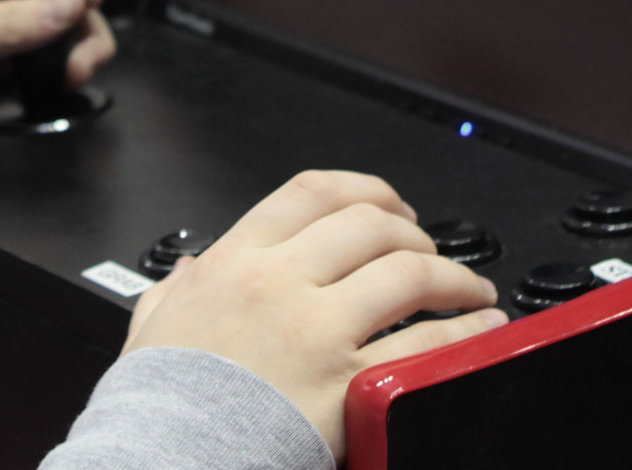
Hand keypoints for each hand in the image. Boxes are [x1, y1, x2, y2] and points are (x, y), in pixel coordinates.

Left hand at [0, 0, 116, 122]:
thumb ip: (4, 26)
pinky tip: (23, 102)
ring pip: (35, 28)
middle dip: (79, 23)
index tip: (86, 2)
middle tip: (80, 69)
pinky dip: (27, 79)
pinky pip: (10, 62)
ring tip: (62, 85)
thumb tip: (74, 4)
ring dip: (59, 54)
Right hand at [121, 170, 505, 454]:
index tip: (387, 204)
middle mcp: (281, 285)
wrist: (171, 457)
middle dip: (412, 233)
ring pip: (408, 277)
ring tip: (470, 290)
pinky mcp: (348, 386)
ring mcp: (318, 333)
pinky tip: (478, 329)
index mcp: (237, 262)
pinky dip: (463, 332)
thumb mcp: (153, 327)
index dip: (363, 188)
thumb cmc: (162, 403)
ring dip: (453, 278)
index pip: (312, 193)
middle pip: (370, 227)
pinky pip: (424, 346)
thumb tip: (187, 271)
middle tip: (429, 251)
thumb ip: (173, 290)